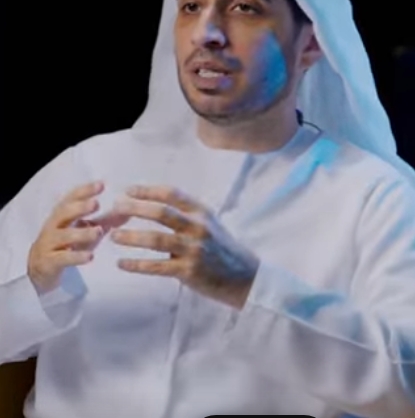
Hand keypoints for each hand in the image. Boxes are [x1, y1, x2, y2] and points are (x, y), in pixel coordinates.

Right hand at [28, 181, 106, 293]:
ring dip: (81, 233)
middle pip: (64, 212)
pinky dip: (76, 257)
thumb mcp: (87, 230)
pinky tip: (90, 257)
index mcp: (63, 214)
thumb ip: (106, 220)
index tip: (101, 185)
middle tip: (96, 204)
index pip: (71, 198)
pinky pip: (62, 258)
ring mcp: (49, 244)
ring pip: (64, 236)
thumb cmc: (68, 244)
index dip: (85, 190)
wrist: (42, 268)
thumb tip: (129, 211)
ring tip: (98, 231)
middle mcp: (54, 225)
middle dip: (80, 207)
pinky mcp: (49, 262)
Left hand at [110, 186, 259, 308]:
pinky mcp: (189, 271)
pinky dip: (136, 265)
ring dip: (131, 237)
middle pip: (160, 212)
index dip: (147, 190)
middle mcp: (198, 227)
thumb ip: (188, 214)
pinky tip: (121, 263)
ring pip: (155, 239)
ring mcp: (194, 250)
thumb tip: (155, 203)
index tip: (127, 190)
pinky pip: (156, 267)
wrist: (247, 278)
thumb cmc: (224, 249)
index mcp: (202, 212)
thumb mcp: (210, 223)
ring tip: (113, 236)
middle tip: (115, 208)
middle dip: (134, 208)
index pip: (171, 194)